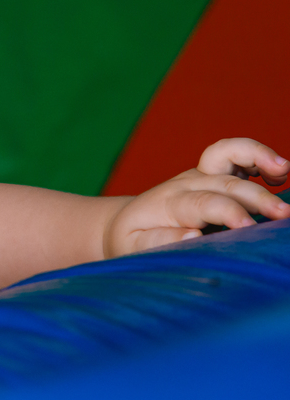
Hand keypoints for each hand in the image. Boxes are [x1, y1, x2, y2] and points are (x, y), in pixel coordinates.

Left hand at [104, 138, 289, 256]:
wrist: (125, 222)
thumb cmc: (134, 239)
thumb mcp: (135, 246)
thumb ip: (159, 241)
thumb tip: (191, 235)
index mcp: (168, 204)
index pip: (201, 203)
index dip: (226, 211)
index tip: (247, 226)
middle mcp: (185, 183)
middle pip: (224, 184)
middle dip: (256, 197)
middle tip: (283, 214)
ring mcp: (199, 175)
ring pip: (228, 155)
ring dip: (257, 158)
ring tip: (284, 169)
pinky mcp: (210, 173)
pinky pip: (232, 153)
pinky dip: (255, 154)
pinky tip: (278, 170)